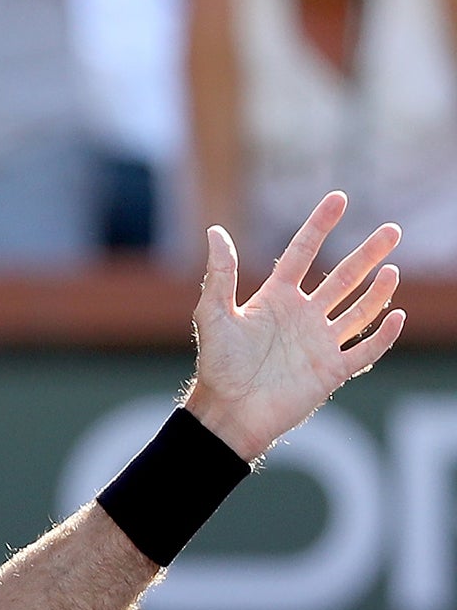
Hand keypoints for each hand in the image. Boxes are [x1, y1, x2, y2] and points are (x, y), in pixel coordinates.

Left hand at [186, 193, 404, 461]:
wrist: (229, 412)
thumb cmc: (217, 365)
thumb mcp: (214, 314)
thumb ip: (220, 274)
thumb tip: (215, 230)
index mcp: (275, 299)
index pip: (302, 253)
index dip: (319, 226)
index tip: (339, 198)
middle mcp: (302, 316)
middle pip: (343, 278)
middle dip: (367, 254)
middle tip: (392, 230)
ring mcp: (320, 343)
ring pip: (359, 311)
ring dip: (378, 292)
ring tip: (392, 270)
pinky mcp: (332, 371)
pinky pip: (366, 350)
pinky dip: (383, 335)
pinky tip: (397, 316)